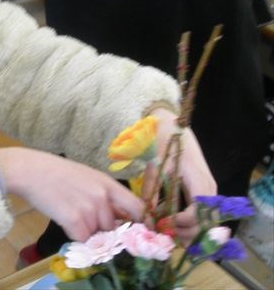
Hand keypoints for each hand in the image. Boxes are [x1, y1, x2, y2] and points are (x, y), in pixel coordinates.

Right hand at [0, 147, 144, 241]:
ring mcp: (89, 208)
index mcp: (107, 183)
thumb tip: (119, 218)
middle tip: (83, 216)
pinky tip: (62, 218)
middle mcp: (102, 196)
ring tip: (69, 212)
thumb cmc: (55, 172)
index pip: (138, 208)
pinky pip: (81, 238)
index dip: (140, 222)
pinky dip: (72, 234)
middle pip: (113, 227)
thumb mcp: (86, 176)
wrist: (28, 170)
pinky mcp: (74, 220)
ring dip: (85, 231)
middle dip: (101, 228)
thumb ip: (104, 194)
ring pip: (96, 234)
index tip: (134, 231)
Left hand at [147, 109, 216, 242]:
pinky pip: (203, 211)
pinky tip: (172, 221)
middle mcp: (209, 188)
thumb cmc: (164, 141)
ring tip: (168, 230)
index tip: (164, 224)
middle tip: (165, 233)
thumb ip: (153, 189)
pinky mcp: (204, 188)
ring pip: (207, 219)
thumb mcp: (156, 165)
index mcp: (198, 181)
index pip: (199, 213)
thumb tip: (147, 214)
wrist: (172, 124)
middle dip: (187, 232)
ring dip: (190, 229)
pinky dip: (190, 221)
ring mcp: (209, 189)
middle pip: (206, 221)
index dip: (182, 222)